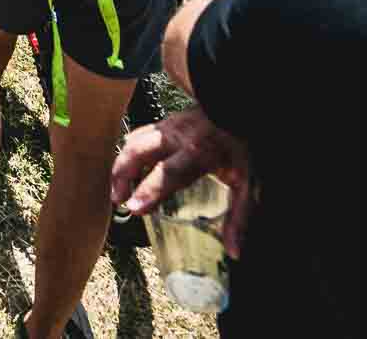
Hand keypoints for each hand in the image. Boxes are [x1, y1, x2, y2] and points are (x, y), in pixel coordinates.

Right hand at [112, 106, 254, 254]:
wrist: (240, 113)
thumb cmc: (244, 148)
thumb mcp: (247, 184)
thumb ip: (239, 217)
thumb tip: (234, 252)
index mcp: (199, 152)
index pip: (167, 173)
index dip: (148, 191)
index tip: (133, 208)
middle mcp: (178, 136)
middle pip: (139, 151)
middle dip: (122, 175)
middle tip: (118, 200)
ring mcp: (169, 126)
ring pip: (134, 141)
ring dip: (121, 164)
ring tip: (119, 189)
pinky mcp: (165, 122)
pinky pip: (139, 135)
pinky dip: (129, 152)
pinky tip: (130, 169)